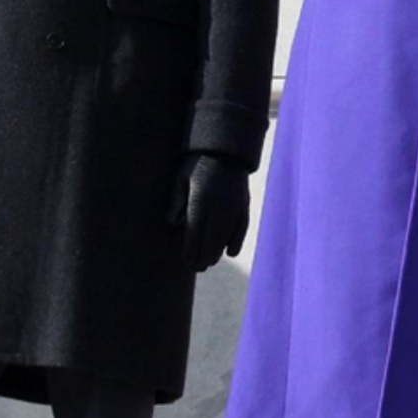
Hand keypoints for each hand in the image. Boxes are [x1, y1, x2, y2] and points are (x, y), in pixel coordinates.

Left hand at [168, 152, 250, 270]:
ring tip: (208, 262)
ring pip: (225, 239)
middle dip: (202, 257)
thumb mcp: (181, 178)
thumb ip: (176, 201)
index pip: (194, 234)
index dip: (190, 251)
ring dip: (216, 253)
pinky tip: (229, 252)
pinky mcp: (244, 206)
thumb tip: (172, 224)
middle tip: (196, 267)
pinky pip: (241, 230)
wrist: (226, 149)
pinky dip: (235, 242)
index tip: (187, 261)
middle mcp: (218, 207)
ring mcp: (234, 208)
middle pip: (210, 241)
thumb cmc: (197, 164)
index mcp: (200, 200)